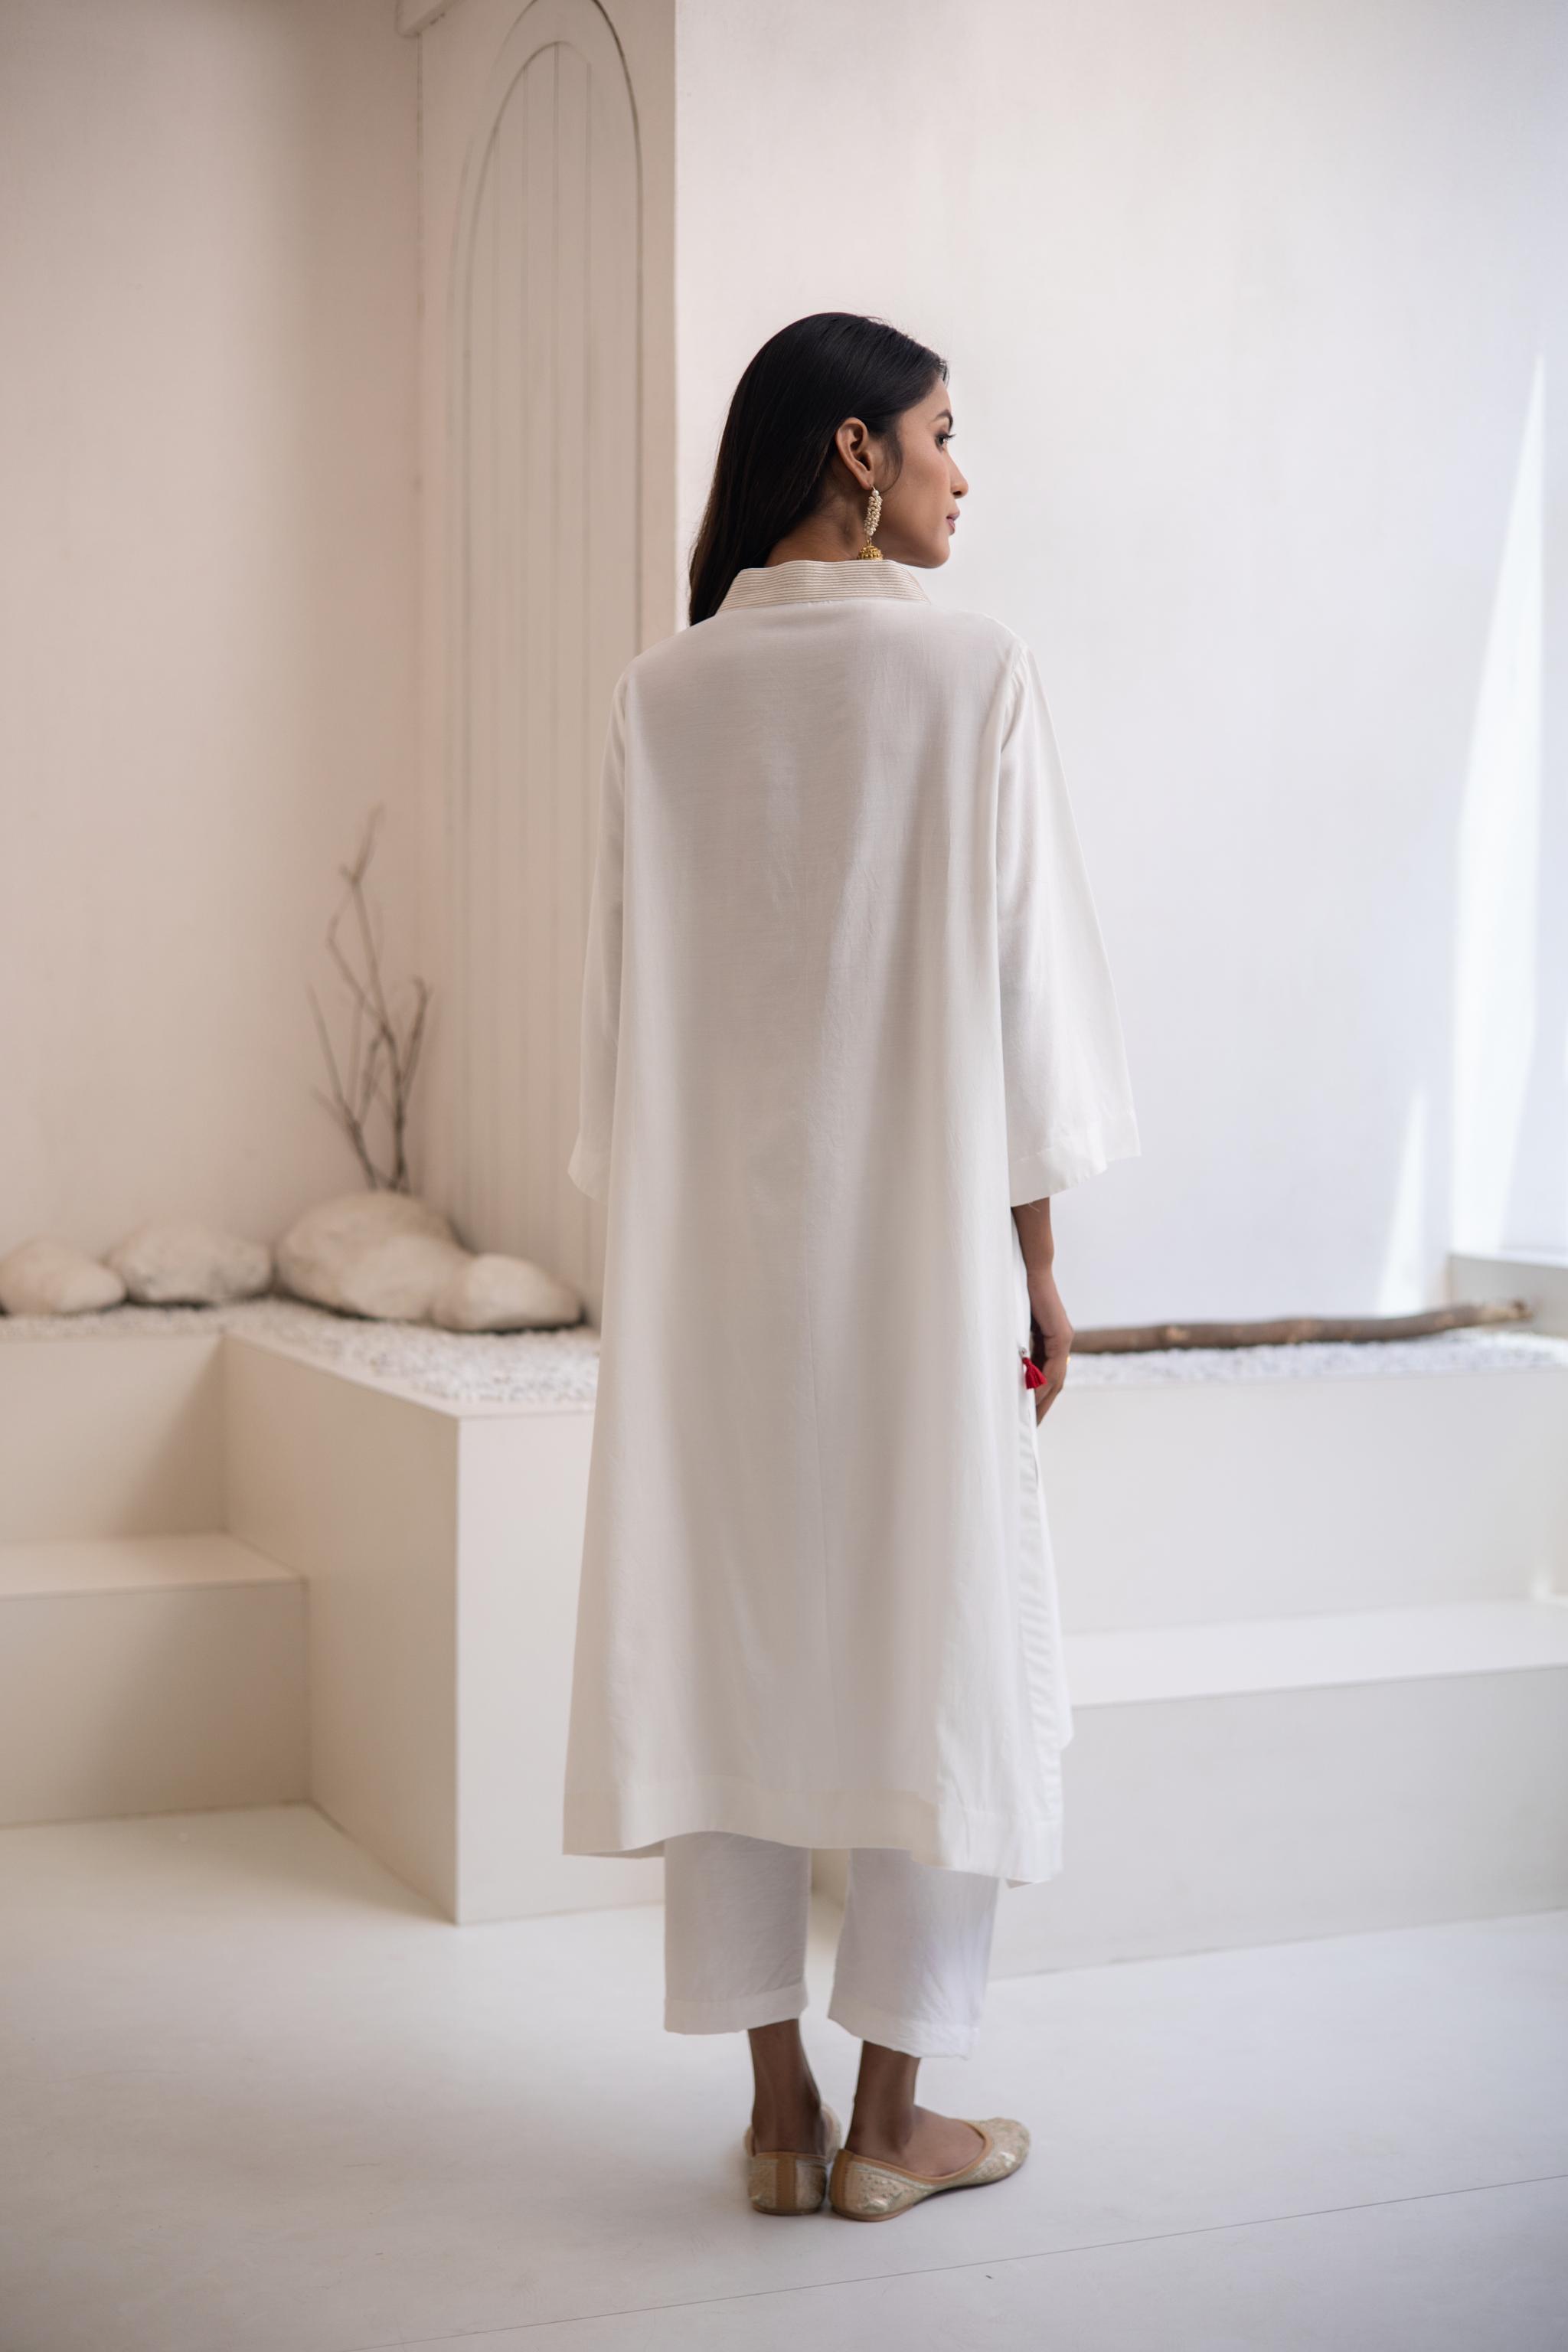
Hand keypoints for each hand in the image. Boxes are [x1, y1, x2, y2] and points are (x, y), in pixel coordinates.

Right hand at [1026, 1267, 1072, 1423]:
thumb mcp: (1013, 1326)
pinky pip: (1053, 1367)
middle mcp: (1061, 1343)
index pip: (1047, 1378)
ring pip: (1056, 1379)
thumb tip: (1003, 1365)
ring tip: (1031, 1420)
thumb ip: (1015, 1345)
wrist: (1031, 1269)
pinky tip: (1032, 1398)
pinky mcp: (1061, 1335)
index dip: (1038, 1399)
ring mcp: (1064, 1339)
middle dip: (1042, 1407)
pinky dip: (1043, 1384)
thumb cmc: (1017, 1292)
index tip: (1027, 1416)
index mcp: (1050, 1342)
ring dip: (1043, 1401)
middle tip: (1030, 1428)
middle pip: (1054, 1385)